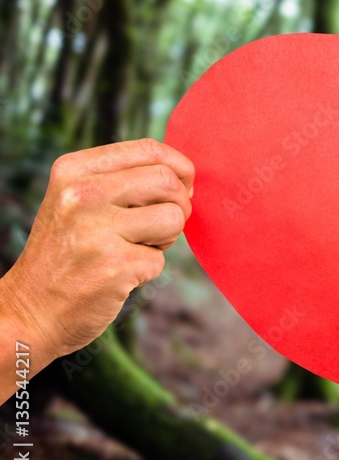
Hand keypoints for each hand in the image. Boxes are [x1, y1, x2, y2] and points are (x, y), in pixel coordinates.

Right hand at [0, 139, 193, 362]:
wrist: (31, 310)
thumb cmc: (68, 252)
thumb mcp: (78, 201)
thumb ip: (123, 180)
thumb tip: (186, 177)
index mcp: (73, 170)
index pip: (149, 149)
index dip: (179, 169)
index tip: (182, 188)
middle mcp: (82, 195)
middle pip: (167, 181)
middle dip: (179, 205)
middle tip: (161, 225)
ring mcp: (97, 231)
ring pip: (174, 218)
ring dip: (166, 238)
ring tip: (135, 247)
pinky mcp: (115, 266)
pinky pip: (161, 260)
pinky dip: (147, 268)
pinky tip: (118, 273)